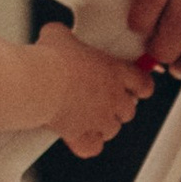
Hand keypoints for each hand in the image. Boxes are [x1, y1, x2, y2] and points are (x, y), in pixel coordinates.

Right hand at [36, 24, 149, 159]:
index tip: (136, 85)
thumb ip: (66, 37)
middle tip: (103, 99)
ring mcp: (99, 118)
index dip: (140, 85)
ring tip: (88, 117)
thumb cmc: (50, 59)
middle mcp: (112, 97)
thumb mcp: (59, 35)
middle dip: (118, 106)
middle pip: (129, 109)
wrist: (37, 83)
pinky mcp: (81, 134)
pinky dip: (87, 145)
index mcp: (114, 71)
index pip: (143, 83)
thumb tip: (56, 34)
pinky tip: (78, 138)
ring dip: (103, 125)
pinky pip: (92, 147)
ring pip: (112, 129)